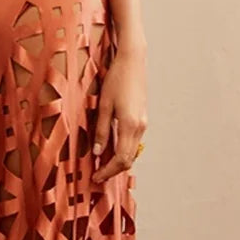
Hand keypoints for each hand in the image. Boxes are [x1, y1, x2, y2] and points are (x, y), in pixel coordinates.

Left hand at [91, 49, 147, 183]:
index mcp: (130, 125)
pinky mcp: (142, 118)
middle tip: (97, 175)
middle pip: (129, 159)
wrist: (133, 61)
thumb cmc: (117, 79)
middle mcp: (140, 127)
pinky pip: (133, 142)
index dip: (108, 171)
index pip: (121, 159)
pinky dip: (123, 150)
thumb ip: (102, 130)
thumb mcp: (104, 105)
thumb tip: (98, 152)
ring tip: (101, 165)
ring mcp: (143, 123)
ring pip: (132, 152)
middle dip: (113, 170)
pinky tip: (110, 149)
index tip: (96, 177)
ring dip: (118, 161)